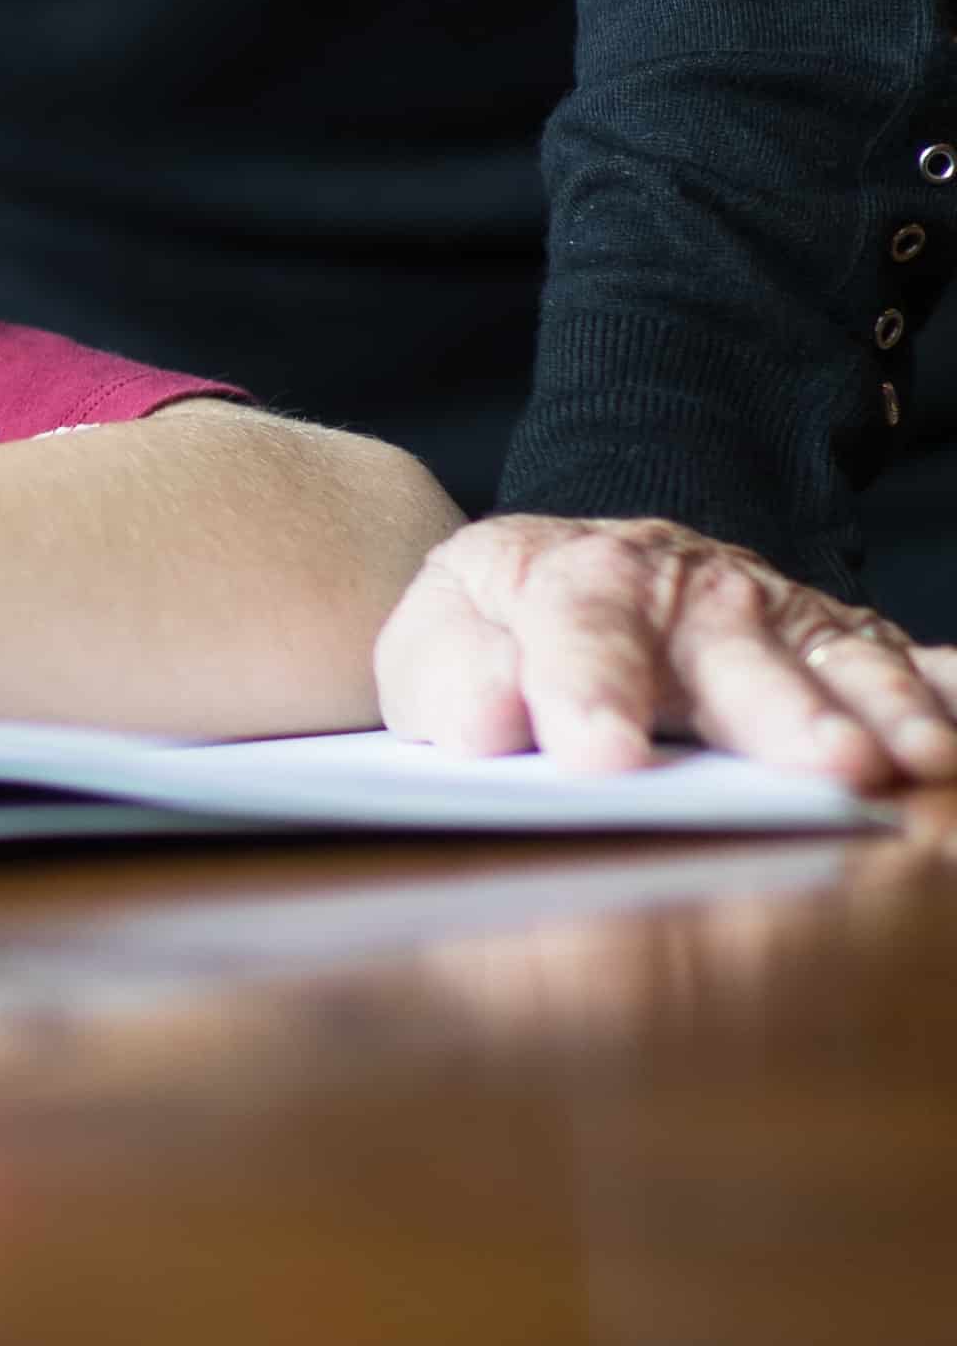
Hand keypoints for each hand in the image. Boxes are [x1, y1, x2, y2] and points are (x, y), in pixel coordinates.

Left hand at [374, 512, 956, 791]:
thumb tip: (487, 724)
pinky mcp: (831, 647)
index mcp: (564, 575)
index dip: (588, 684)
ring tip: (912, 764)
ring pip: (829, 657)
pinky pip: (899, 664)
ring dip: (878, 709)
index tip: (599, 756)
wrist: (564, 579)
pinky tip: (953, 734)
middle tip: (829, 769)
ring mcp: (767, 614)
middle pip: (728, 643)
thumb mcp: (440, 637)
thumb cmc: (498, 634)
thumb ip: (451, 676)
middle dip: (780, 709)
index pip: (577, 620)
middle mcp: (680, 586)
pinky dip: (937, 692)